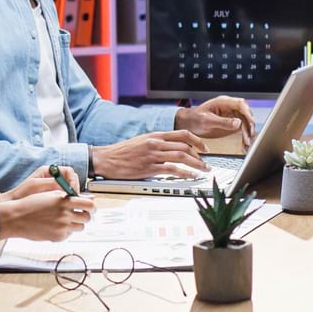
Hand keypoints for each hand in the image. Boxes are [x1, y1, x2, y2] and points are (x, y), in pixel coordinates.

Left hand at [0, 167, 78, 202]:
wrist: (14, 204)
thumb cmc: (21, 193)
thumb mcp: (36, 186)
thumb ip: (51, 183)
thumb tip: (65, 186)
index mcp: (49, 171)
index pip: (69, 172)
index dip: (73, 181)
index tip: (72, 191)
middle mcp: (54, 177)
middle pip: (72, 180)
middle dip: (75, 189)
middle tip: (74, 200)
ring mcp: (55, 187)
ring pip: (70, 190)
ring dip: (72, 197)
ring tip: (70, 205)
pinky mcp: (55, 197)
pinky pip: (66, 197)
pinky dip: (68, 202)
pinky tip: (65, 209)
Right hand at [0, 189, 94, 240]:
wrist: (16, 218)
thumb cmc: (31, 204)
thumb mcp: (51, 194)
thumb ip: (68, 196)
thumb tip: (87, 198)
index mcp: (64, 201)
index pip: (89, 205)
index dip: (92, 206)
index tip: (91, 207)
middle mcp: (65, 214)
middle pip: (87, 217)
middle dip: (85, 215)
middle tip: (80, 214)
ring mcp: (62, 227)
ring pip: (80, 227)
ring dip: (76, 224)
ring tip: (67, 220)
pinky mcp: (58, 237)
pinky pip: (69, 235)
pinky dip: (66, 231)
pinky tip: (57, 226)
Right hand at [90, 130, 210, 178]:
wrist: (106, 159)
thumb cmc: (122, 152)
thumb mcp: (142, 141)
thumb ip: (157, 143)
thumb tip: (172, 148)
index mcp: (155, 135)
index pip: (183, 134)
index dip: (197, 141)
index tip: (204, 148)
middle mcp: (156, 143)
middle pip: (185, 146)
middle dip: (200, 156)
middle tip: (207, 163)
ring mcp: (153, 155)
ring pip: (181, 157)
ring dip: (196, 164)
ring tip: (203, 170)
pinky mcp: (149, 168)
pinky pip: (172, 170)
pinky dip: (185, 173)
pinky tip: (191, 176)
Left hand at [176, 96, 254, 141]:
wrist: (188, 123)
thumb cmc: (195, 118)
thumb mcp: (207, 121)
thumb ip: (222, 122)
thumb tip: (237, 123)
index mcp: (223, 102)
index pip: (240, 104)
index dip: (247, 112)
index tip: (251, 122)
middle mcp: (229, 107)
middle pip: (245, 113)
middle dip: (249, 124)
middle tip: (250, 136)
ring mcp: (231, 114)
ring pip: (245, 121)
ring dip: (248, 131)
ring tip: (247, 142)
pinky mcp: (231, 122)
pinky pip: (241, 127)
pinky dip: (244, 135)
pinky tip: (245, 142)